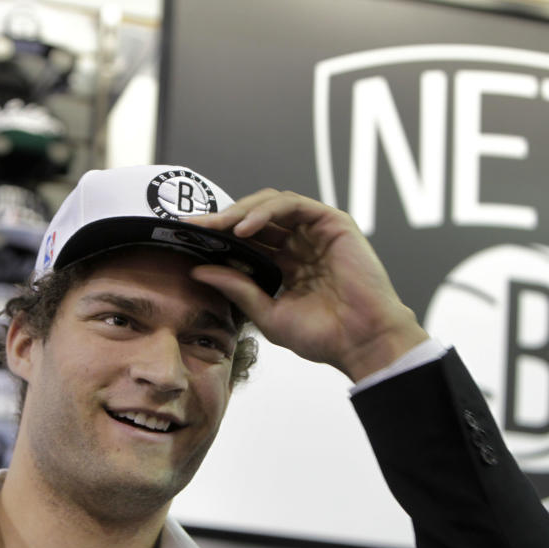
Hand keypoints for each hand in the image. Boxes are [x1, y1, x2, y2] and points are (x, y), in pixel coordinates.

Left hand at [191, 189, 428, 381]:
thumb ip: (236, 289)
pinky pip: (293, 205)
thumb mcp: (267, 313)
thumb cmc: (322, 336)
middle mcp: (299, 244)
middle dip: (222, 219)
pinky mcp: (332, 223)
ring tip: (217, 226)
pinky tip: (245, 228)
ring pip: (270, 205)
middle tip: (194, 225)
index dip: (217, 237)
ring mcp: (316, 232)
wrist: (361, 341)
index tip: (187, 238)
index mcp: (285, 265)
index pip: (245, 240)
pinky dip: (266, 211)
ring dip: (240, 211)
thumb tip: (197, 271)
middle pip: (254, 218)